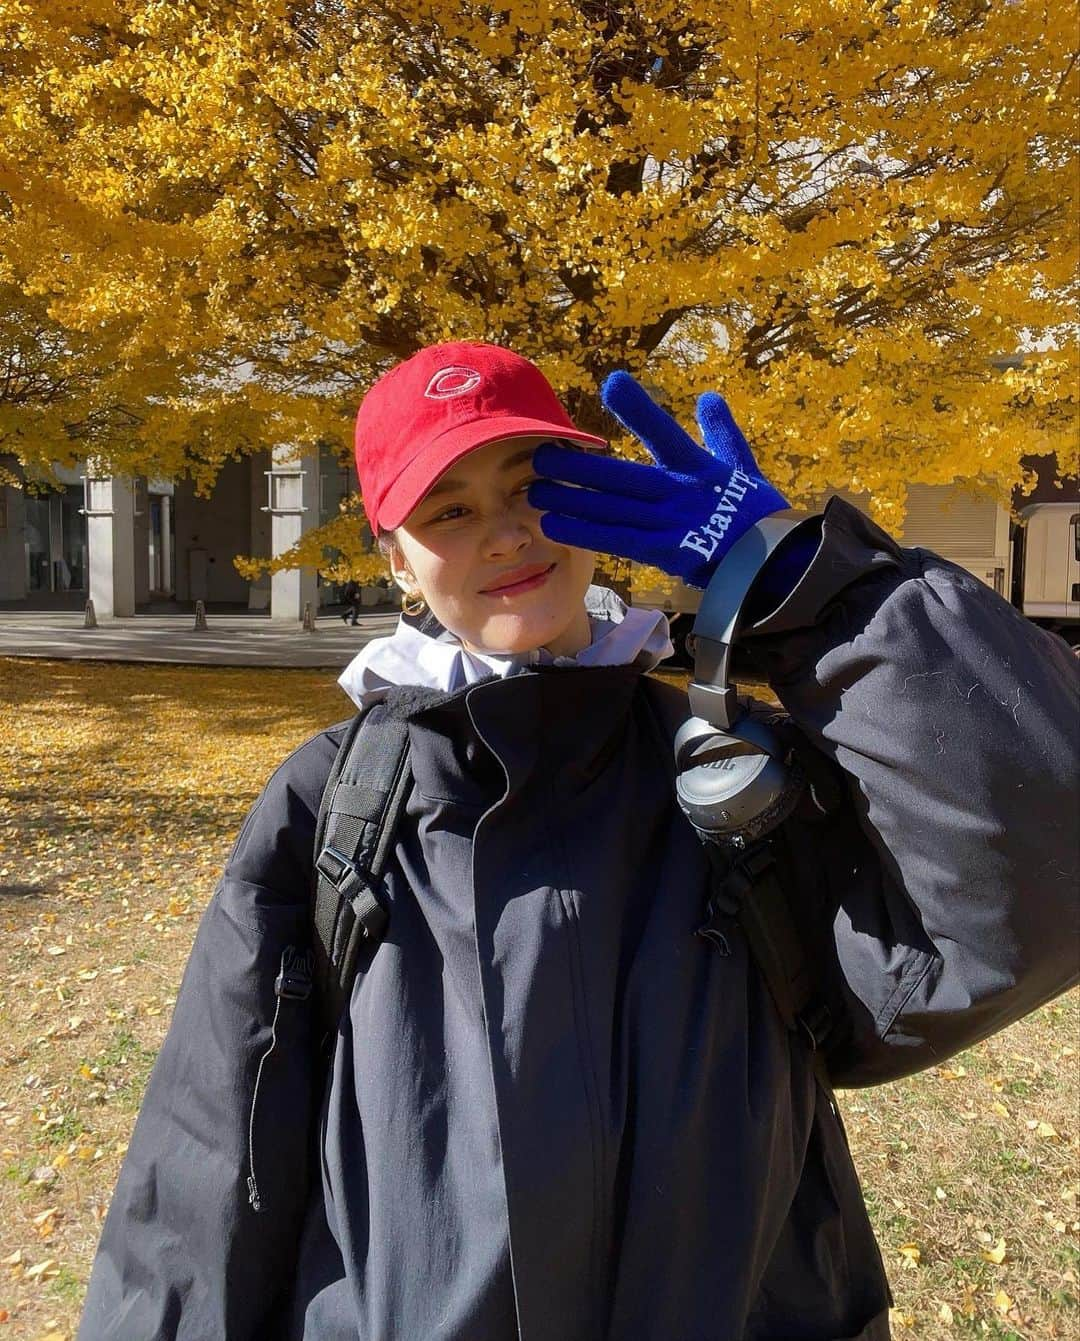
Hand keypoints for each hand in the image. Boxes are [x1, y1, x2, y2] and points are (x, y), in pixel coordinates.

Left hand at [529, 372, 787, 588]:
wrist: (779, 564)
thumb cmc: (758, 515)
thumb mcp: (744, 466)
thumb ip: (723, 431)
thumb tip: (710, 397)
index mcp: (699, 467)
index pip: (666, 431)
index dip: (640, 408)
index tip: (612, 383)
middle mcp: (681, 492)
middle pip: (622, 476)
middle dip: (579, 466)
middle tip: (540, 455)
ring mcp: (673, 524)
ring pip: (612, 509)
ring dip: (571, 501)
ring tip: (534, 492)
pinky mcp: (668, 553)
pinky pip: (619, 542)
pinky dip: (586, 534)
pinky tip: (555, 526)